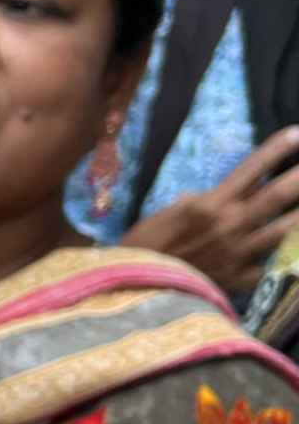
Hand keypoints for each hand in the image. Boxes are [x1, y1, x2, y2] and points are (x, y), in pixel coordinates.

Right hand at [122, 127, 298, 292]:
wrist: (140, 290)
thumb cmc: (146, 246)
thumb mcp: (169, 212)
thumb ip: (203, 199)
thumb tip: (230, 191)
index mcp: (210, 205)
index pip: (250, 170)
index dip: (276, 151)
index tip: (297, 134)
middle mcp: (231, 225)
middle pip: (277, 196)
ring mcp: (241, 253)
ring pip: (286, 230)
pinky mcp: (243, 279)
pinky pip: (272, 265)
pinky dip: (285, 256)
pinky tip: (293, 249)